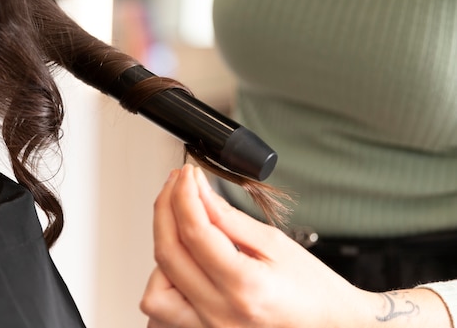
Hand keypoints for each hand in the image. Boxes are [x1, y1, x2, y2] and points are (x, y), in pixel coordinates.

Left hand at [140, 165, 450, 327]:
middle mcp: (220, 315)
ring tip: (182, 233)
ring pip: (155, 293)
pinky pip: (162, 316)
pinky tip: (179, 268)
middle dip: (165, 210)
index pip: (195, 232)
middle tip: (177, 188)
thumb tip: (198, 192)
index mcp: (245, 287)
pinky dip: (162, 289)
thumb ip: (229, 219)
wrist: (331, 327)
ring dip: (162, 254)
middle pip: (168, 255)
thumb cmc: (313, 292)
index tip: (186, 175)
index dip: (184, 195)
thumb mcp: (275, 245)